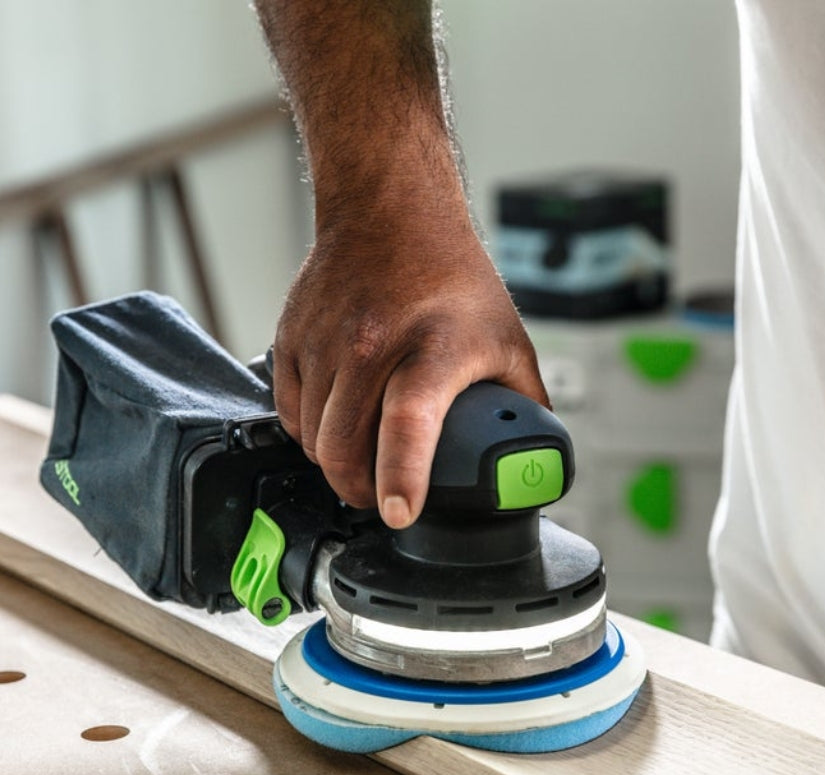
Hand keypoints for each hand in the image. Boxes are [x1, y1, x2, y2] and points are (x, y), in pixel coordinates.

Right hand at [272, 212, 547, 528]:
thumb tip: (534, 451)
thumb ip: (522, 400)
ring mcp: (324, 342)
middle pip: (343, 450)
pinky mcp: (290, 339)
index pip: (408, 423)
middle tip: (381, 499)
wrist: (389, 211)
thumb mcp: (506, 338)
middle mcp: (371, 345)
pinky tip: (335, 424)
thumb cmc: (451, 276)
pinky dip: (309, 433)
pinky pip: (289, 414)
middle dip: (361, 493)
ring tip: (361, 458)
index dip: (401, 477)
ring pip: (312, 440)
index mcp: (434, 348)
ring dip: (335, 464)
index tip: (400, 513)